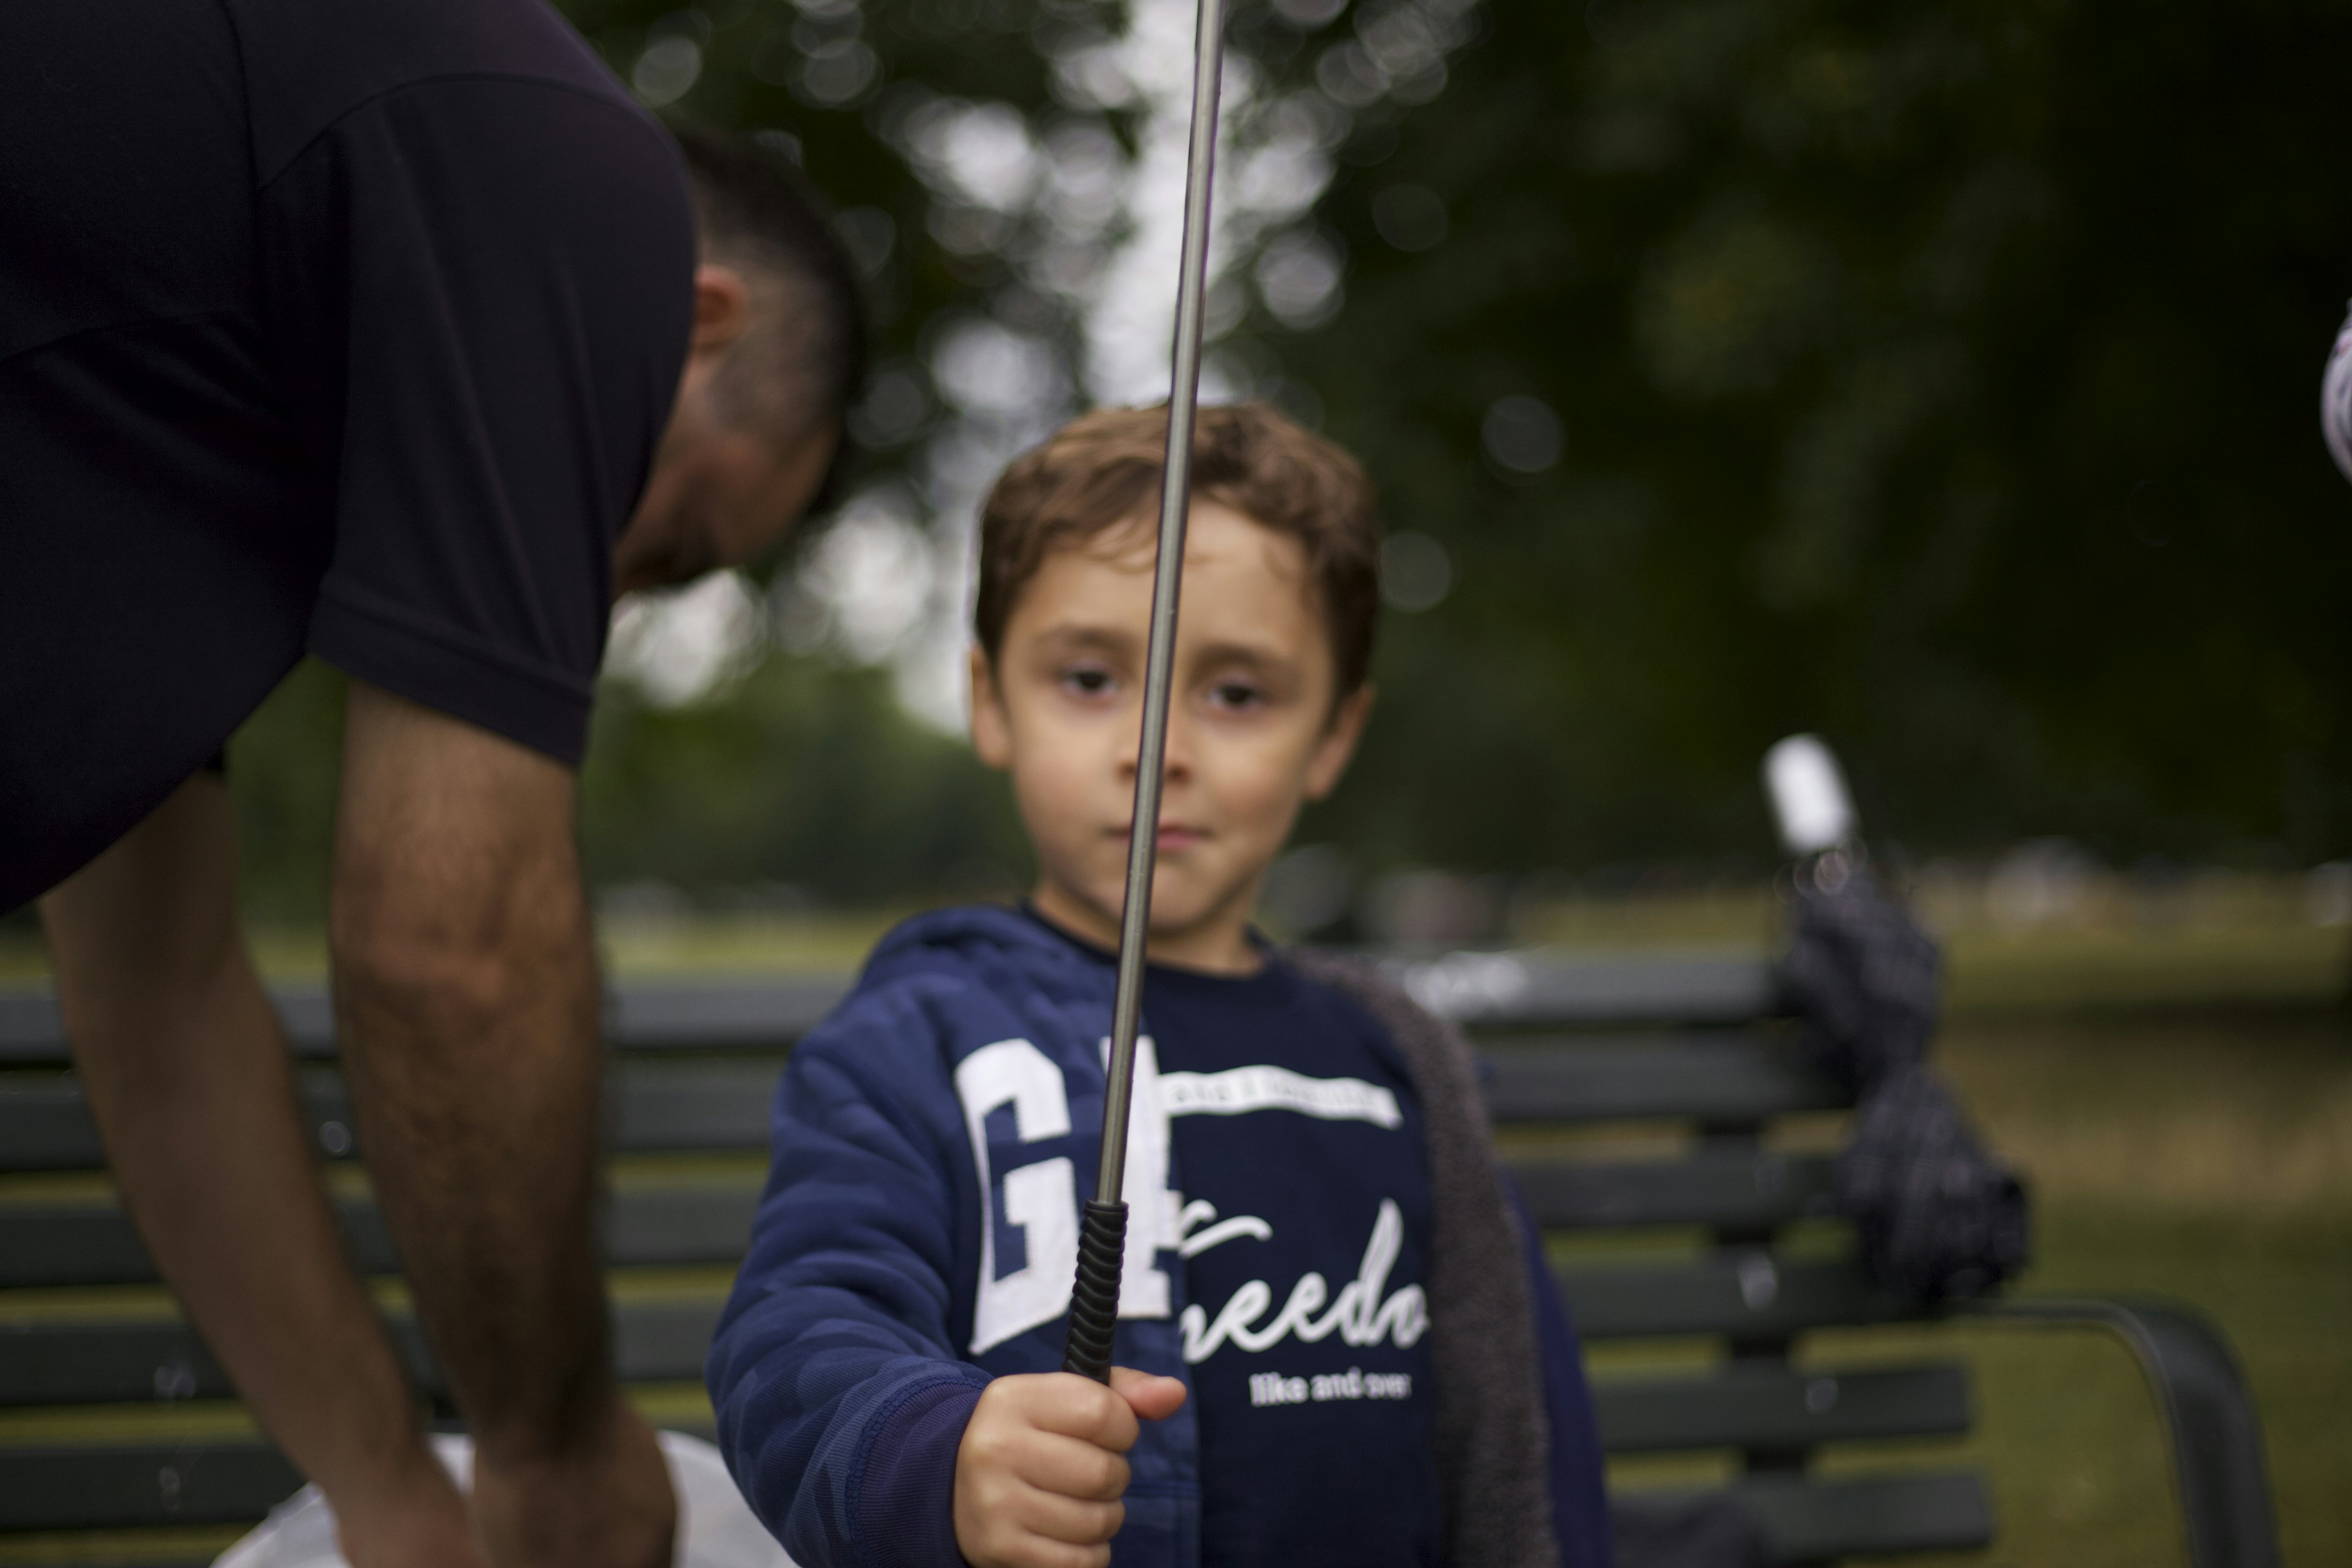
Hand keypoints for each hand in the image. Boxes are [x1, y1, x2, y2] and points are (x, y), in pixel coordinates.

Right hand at [954, 1367, 1186, 1567]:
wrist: (957, 1488)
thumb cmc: (1031, 1438)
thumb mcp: (1065, 1400)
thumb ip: (1124, 1392)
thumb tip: (1174, 1393)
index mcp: (1013, 1399)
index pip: (1104, 1412)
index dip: (1123, 1428)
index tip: (1108, 1434)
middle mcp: (996, 1448)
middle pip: (1104, 1472)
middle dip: (1114, 1477)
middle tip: (1092, 1474)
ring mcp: (994, 1503)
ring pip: (1098, 1522)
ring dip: (1104, 1517)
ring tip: (1077, 1503)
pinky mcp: (1001, 1549)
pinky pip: (1081, 1561)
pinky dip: (1089, 1553)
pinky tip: (1067, 1533)